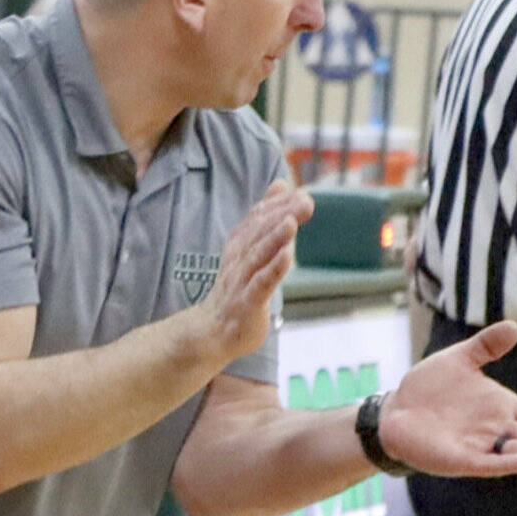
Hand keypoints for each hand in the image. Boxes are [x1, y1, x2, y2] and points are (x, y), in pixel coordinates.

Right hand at [190, 180, 312, 363]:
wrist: (211, 331)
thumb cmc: (237, 288)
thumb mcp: (250, 248)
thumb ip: (266, 218)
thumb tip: (281, 184)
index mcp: (240, 244)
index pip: (258, 219)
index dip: (278, 205)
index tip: (299, 192)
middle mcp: (239, 258)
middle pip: (260, 232)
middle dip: (282, 215)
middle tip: (305, 201)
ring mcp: (241, 280)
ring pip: (258, 255)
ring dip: (275, 238)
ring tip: (291, 222)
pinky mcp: (247, 302)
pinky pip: (260, 284)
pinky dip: (273, 269)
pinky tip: (287, 257)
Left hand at [378, 321, 516, 476]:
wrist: (395, 409)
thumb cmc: (429, 386)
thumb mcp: (459, 359)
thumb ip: (486, 346)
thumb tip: (513, 326)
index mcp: (499, 406)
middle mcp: (494, 429)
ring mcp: (478, 445)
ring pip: (516, 451)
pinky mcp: (460, 458)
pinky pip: (488, 462)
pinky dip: (508, 461)